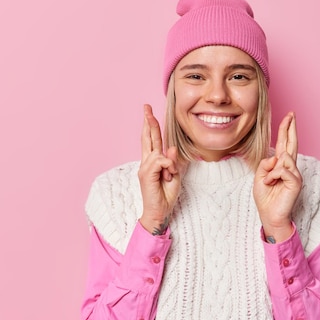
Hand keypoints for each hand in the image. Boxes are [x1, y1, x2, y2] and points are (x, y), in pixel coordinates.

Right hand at [138, 104, 180, 234]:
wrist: (158, 212)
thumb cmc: (165, 196)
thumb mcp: (174, 175)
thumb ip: (172, 161)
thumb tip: (172, 148)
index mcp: (153, 162)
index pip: (152, 140)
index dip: (151, 126)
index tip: (149, 113)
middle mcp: (146, 163)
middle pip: (148, 138)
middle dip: (148, 122)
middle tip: (146, 107)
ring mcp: (144, 168)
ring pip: (158, 152)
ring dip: (169, 164)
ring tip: (169, 176)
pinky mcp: (146, 174)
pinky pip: (161, 161)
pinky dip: (168, 168)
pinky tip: (167, 177)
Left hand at [253, 112, 301, 242]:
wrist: (269, 215)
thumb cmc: (265, 197)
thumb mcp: (259, 176)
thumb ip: (266, 164)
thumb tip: (277, 157)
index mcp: (281, 165)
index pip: (285, 144)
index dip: (286, 130)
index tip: (288, 117)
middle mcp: (290, 168)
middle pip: (292, 144)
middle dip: (291, 128)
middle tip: (292, 114)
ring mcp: (295, 174)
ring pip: (284, 158)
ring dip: (271, 170)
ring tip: (267, 182)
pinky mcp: (296, 182)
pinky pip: (283, 170)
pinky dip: (273, 176)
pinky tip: (271, 183)